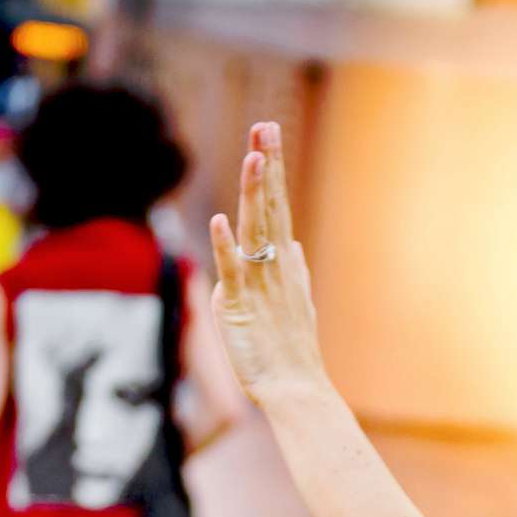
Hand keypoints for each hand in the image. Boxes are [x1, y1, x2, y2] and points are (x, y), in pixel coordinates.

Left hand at [209, 122, 324, 404]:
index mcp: (282, 263)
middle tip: (267, 128)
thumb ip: (293, 271)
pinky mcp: (240, 306)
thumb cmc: (292, 351)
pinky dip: (226, 246)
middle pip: (270, 207)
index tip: (268, 137)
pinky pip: (232, 271)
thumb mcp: (295, 303)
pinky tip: (221, 221)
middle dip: (268, 166)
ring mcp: (259, 283)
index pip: (277, 207)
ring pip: (256, 230)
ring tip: (255, 158)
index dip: (272, 171)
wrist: (296, 389)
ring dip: (255, 193)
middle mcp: (274, 266)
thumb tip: (292, 245)